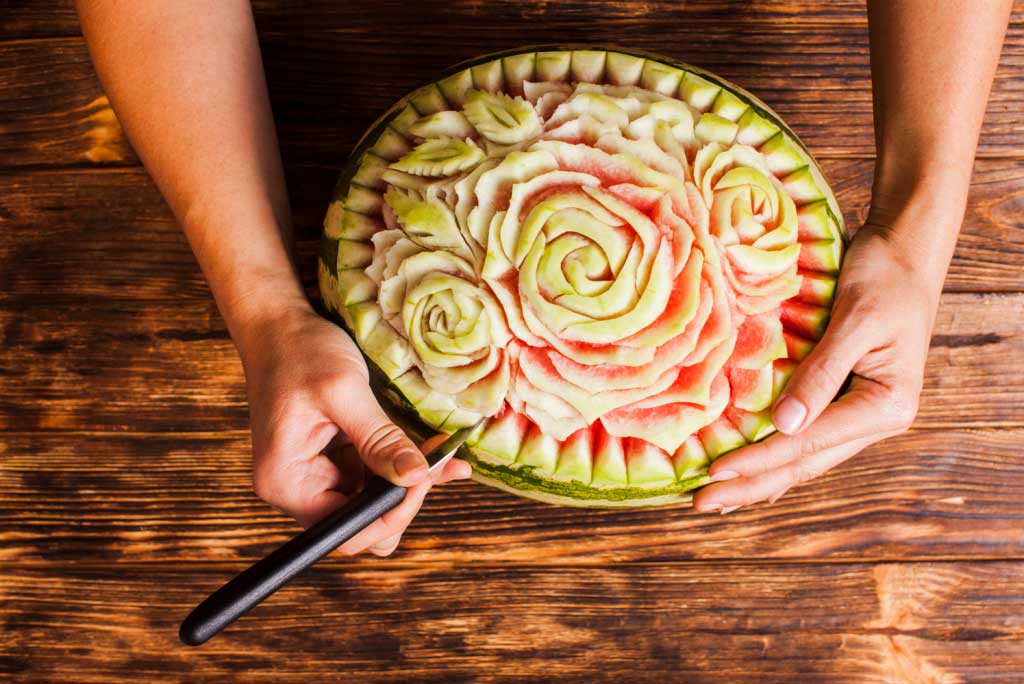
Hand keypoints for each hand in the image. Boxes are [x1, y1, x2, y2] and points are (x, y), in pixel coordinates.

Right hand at [239, 304, 471, 554]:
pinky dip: (402, 466)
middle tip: (434, 463)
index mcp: (287, 482)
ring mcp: (316, 477)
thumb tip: (415, 478)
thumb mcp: (344, 392)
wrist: (280, 326)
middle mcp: (297, 489)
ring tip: (442, 455)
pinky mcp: (334, 462)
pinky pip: (374, 479)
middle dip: (402, 499)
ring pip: (373, 503)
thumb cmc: (301, 352)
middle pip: (361, 525)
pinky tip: (435, 451)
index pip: (344, 531)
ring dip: (408, 482)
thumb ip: (379, 439)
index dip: (388, 515)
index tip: (422, 479)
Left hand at [693, 219, 941, 513]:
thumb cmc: (884, 278)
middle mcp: (877, 419)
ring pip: (804, 458)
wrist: (908, 252)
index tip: (715, 473)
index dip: (759, 460)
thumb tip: (785, 426)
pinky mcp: (847, 401)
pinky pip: (806, 438)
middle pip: (805, 463)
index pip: (808, 442)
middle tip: (702, 504)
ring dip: (761, 479)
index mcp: (886, 405)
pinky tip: (751, 472)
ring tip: (718, 498)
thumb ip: (820, 374)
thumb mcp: (854, 321)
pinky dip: (776, 456)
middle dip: (753, 485)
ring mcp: (863, 414)